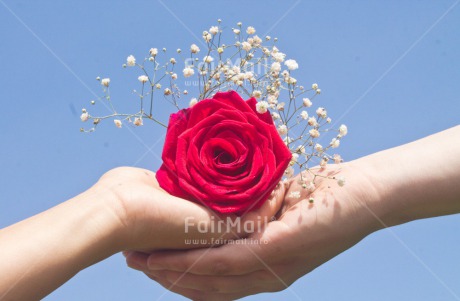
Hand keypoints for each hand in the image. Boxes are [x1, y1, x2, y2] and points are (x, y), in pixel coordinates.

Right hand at [124, 163, 382, 299]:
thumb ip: (249, 214)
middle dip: (169, 278)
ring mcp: (273, 267)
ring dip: (176, 271)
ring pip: (214, 278)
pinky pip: (231, 259)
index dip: (180, 276)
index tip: (148, 263)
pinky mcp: (279, 249)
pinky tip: (175, 255)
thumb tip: (218, 202)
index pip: (215, 282)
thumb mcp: (278, 208)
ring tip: (144, 261)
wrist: (365, 194)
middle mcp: (267, 277)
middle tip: (135, 264)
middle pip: (209, 287)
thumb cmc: (321, 197)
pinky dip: (200, 259)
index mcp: (266, 269)